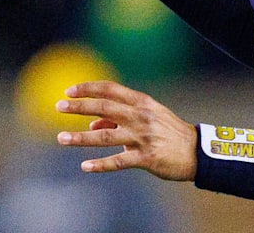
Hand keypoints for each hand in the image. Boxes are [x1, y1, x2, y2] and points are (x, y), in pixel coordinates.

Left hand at [56, 80, 197, 181]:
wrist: (195, 151)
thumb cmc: (168, 132)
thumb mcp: (149, 117)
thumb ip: (120, 119)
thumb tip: (93, 123)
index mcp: (142, 103)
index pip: (111, 90)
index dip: (89, 88)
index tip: (69, 90)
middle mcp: (141, 117)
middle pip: (104, 108)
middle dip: (79, 107)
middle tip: (58, 107)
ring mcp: (143, 137)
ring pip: (106, 135)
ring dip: (81, 137)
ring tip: (61, 138)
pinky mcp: (146, 158)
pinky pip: (119, 161)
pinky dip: (101, 164)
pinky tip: (85, 166)